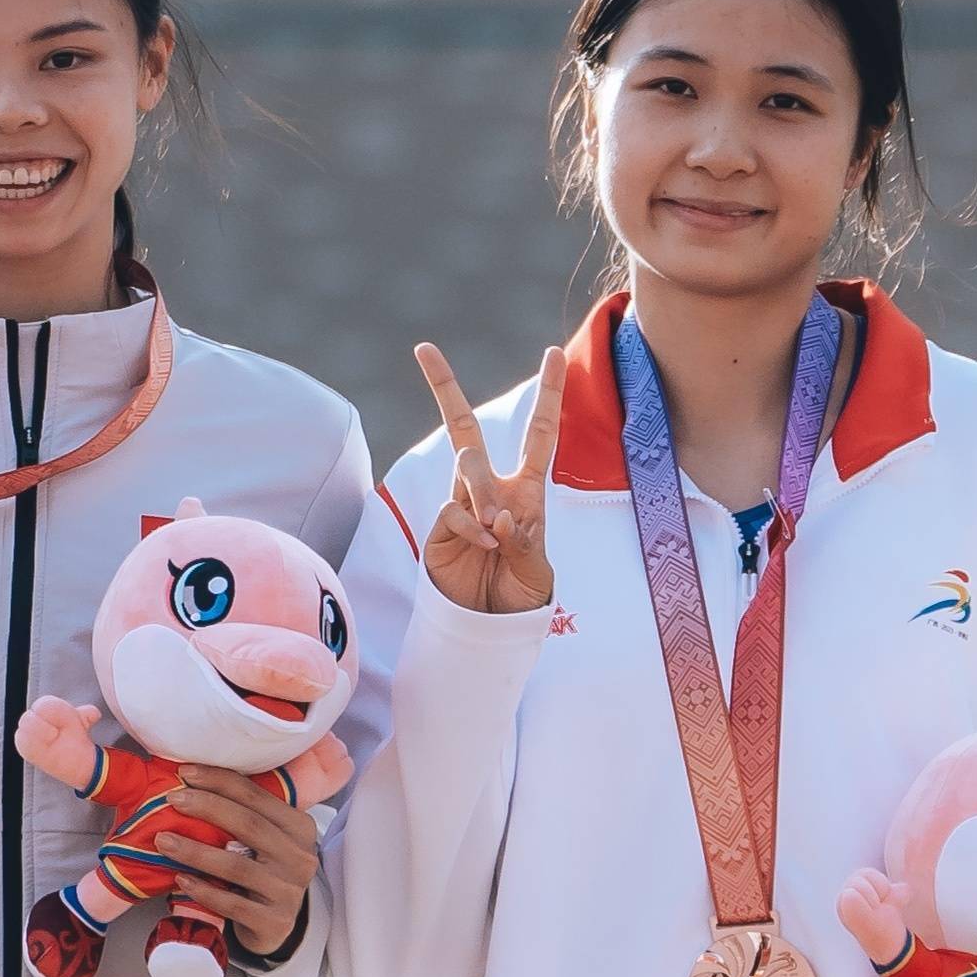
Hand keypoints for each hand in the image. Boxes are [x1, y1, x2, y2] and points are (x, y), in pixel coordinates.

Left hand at [161, 762, 324, 969]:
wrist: (276, 925)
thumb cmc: (263, 872)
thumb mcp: (267, 840)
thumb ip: (245, 814)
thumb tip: (193, 782)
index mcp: (299, 827)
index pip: (257, 796)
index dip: (220, 781)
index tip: (185, 773)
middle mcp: (300, 857)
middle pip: (248, 824)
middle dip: (206, 807)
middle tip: (172, 800)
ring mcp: (288, 892)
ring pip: (236, 866)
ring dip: (194, 851)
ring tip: (163, 841)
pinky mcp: (274, 922)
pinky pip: (233, 904)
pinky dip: (204, 890)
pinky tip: (180, 879)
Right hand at [412, 338, 567, 617]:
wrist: (486, 627)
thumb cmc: (520, 596)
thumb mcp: (538, 570)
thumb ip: (524, 540)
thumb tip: (499, 515)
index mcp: (528, 489)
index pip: (540, 432)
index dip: (548, 393)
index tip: (553, 353)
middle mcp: (491, 488)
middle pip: (465, 427)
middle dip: (443, 386)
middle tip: (424, 350)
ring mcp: (462, 503)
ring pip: (467, 465)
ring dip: (485, 491)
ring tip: (496, 531)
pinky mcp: (441, 525)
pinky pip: (455, 508)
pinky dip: (472, 525)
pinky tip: (485, 545)